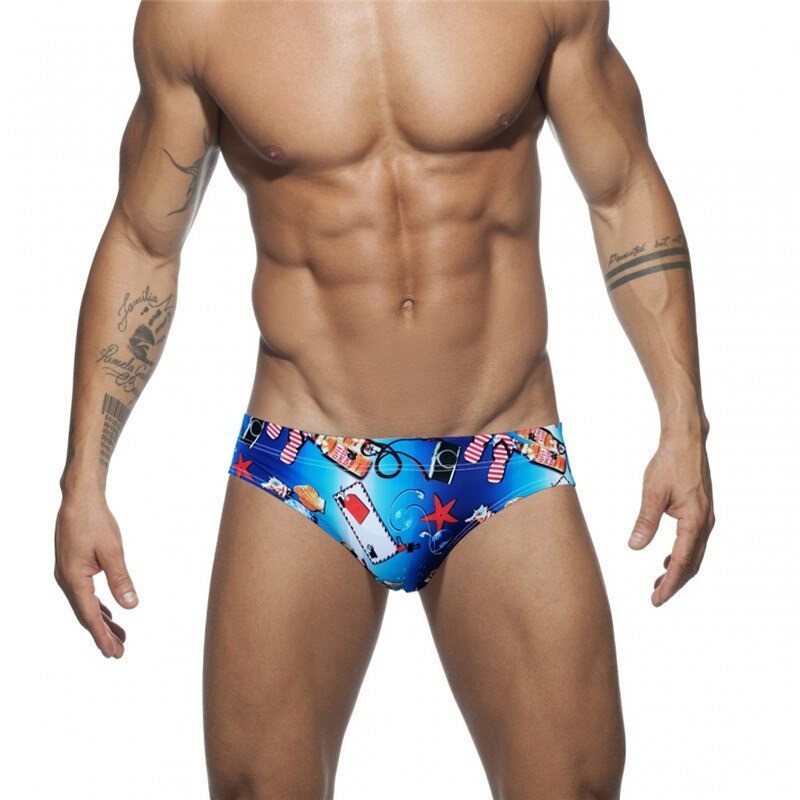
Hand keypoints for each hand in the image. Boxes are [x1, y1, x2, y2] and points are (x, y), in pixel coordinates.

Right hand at [53, 496, 137, 657]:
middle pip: (87, 614)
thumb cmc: (94, 521)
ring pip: (86, 605)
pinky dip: (97, 606)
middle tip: (119, 651)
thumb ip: (120, 580)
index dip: (102, 635)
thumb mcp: (112, 552)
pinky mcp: (73, 566)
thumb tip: (130, 605)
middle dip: (103, 633)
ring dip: (102, 621)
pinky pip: (85, 593)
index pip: (90, 616)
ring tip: (119, 636)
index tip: (113, 652)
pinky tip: (109, 612)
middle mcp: (67, 579)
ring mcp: (68, 573)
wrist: (80, 499)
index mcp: (74, 578)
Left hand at [628, 430, 714, 605]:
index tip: (657, 599)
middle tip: (656, 598)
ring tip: (659, 583)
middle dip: (674, 583)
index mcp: (694, 520)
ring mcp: (705, 517)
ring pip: (694, 554)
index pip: (681, 561)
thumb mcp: (652, 493)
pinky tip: (666, 559)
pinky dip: (682, 555)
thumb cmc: (668, 463)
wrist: (686, 441)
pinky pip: (694, 542)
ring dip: (678, 570)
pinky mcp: (701, 511)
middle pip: (692, 563)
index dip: (669, 582)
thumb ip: (645, 521)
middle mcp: (704, 522)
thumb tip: (634, 547)